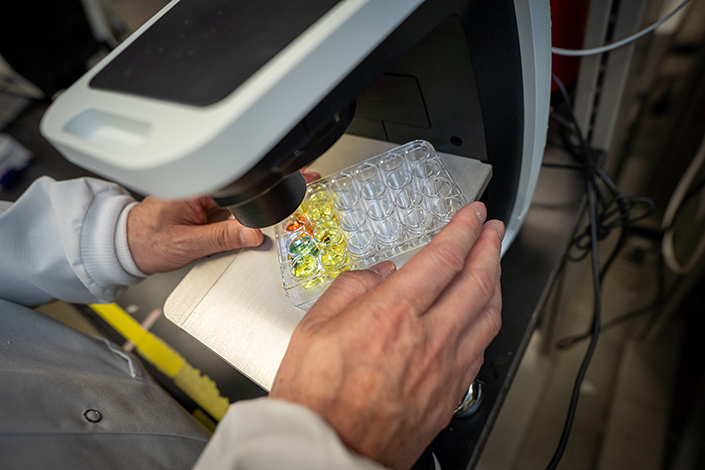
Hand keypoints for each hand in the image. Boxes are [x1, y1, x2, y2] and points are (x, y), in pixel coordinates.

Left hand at [127, 170, 320, 273]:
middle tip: (304, 183)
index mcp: (194, 186)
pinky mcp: (205, 206)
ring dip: (260, 202)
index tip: (295, 177)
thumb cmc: (146, 242)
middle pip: (245, 187)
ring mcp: (204, 196)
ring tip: (282, 204)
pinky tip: (258, 219)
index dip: (268, 181)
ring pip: (241, 199)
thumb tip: (254, 233)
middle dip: (271, 188)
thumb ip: (223, 237)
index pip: (238, 180)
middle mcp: (200, 187)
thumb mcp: (188, 244)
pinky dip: (248, 213)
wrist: (126, 248)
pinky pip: (233, 208)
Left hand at [127, 195, 263, 273]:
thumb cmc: (147, 243)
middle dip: (231, 224)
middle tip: (211, 238)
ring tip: (201, 236)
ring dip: (222, 227)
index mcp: (193, 188)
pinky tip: (199, 234)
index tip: (243, 232)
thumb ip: (223, 238)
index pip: (234, 196)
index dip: (243, 216)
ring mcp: (194, 195)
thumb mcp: (189, 245)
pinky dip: (213, 228)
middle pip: (232, 204)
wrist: (126, 248)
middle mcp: (194, 187)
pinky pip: (215, 215)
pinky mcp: (193, 204)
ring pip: (225, 211)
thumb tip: (251, 233)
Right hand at [270, 201, 503, 469]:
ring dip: (495, 281)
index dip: (464, 229)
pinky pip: (481, 348)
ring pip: (489, 314)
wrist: (329, 454)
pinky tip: (480, 315)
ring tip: (492, 265)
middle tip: (492, 229)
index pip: (444, 257)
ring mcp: (445, 368)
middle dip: (489, 247)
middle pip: (477, 280)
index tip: (473, 215)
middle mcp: (428, 338)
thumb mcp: (313, 329)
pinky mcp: (450, 394)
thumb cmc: (315, 401)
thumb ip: (350, 289)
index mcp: (392, 314)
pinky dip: (487, 320)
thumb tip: (378, 274)